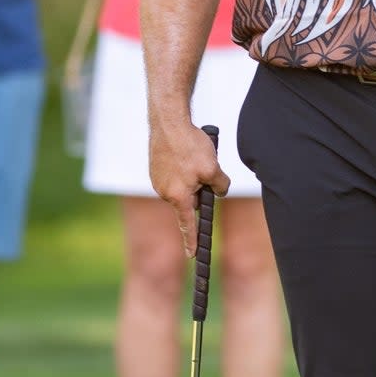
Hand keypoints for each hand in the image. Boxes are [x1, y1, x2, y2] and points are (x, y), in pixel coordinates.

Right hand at [150, 121, 229, 256]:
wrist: (168, 121)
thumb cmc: (190, 145)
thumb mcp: (213, 168)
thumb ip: (220, 186)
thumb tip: (219, 191)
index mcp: (178, 196)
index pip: (187, 224)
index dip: (191, 241)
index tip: (192, 255)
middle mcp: (164, 192)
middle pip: (189, 201)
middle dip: (199, 191)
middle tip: (205, 169)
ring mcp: (157, 180)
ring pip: (183, 187)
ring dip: (192, 178)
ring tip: (192, 156)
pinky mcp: (155, 169)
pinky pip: (174, 176)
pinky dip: (182, 168)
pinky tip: (183, 152)